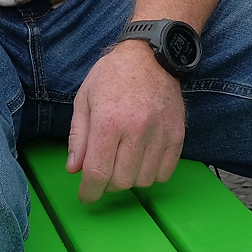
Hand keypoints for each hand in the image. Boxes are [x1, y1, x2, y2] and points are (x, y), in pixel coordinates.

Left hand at [66, 40, 185, 202]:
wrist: (151, 55)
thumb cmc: (112, 75)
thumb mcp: (84, 99)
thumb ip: (79, 137)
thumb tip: (74, 169)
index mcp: (109, 121)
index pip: (98, 172)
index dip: (89, 191)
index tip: (86, 196)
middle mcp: (137, 130)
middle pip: (121, 181)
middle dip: (108, 184)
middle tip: (103, 172)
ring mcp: (160, 133)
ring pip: (144, 180)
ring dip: (130, 179)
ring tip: (123, 162)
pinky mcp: (177, 135)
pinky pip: (165, 173)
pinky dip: (152, 174)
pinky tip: (142, 160)